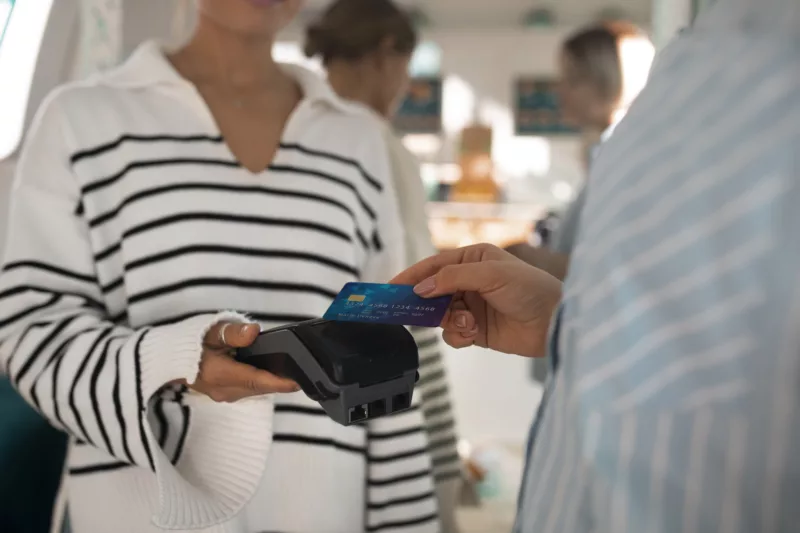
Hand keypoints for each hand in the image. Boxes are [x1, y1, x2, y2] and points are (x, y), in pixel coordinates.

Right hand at [187, 321, 299, 401]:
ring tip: (291, 373)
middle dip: (280, 382)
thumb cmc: (193, 341)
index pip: (255, 380)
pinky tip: (272, 374)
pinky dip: (261, 383)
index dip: (278, 382)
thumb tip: (253, 332)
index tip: (297, 381)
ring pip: (255, 391)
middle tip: (302, 373)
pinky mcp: (224, 395)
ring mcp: (223, 395)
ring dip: (271, 384)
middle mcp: (223, 390)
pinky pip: (248, 391)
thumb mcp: (212, 331)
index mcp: (219, 374)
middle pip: (259, 388)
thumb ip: (233, 332)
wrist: (171, 357)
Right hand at [390, 244, 561, 357]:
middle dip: (422, 303)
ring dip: (448, 320)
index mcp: (473, 260)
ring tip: (465, 322)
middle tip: (403, 312)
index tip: (390, 287)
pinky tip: (472, 333)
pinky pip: (453, 333)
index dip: (412, 276)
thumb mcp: (490, 274)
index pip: (434, 266)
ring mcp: (472, 306)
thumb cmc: (529, 289)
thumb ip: (452, 278)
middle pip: (432, 291)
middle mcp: (470, 281)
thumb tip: (421, 288)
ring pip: (440, 315)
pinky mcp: (476, 330)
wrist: (555, 322)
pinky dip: (458, 334)